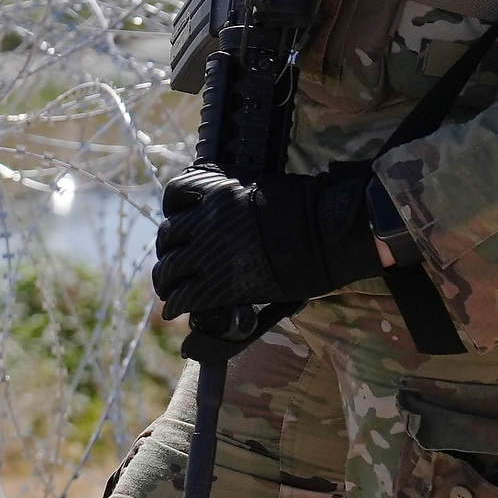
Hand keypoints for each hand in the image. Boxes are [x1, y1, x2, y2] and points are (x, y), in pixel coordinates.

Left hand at [151, 164, 383, 324]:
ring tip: (169, 290)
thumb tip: (230, 211)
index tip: (178, 220)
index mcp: (219, 190)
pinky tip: (175, 309)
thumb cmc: (311, 210)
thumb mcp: (265, 188)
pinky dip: (176, 304)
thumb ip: (238, 200)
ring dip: (166, 281)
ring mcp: (210, 252)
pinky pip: (184, 297)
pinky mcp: (221, 284)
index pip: (176, 193)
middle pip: (168, 235)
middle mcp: (207, 219)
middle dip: (169, 249)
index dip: (174, 209)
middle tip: (174, 262)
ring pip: (169, 268)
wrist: (331, 234)